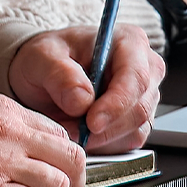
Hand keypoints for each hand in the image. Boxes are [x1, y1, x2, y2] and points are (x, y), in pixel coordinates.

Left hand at [8, 25, 164, 153]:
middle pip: (140, 108)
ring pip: (135, 129)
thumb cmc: (48, 58)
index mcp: (130, 42)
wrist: (43, 74)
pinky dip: (102, 144)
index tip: (91, 122)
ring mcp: (145, 96)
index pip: (136, 77)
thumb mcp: (41, 57)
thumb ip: (60, 75)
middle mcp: (145, 68)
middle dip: (105, 127)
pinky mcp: (138, 121)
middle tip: (71, 129)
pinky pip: (127, 143)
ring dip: (101, 137)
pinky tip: (81, 130)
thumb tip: (83, 100)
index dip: (116, 104)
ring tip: (70, 125)